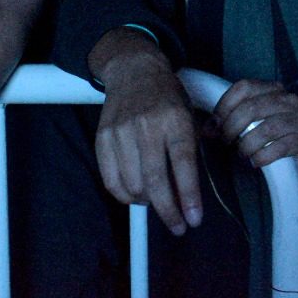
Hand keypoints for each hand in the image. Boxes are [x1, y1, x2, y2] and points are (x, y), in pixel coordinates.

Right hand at [94, 50, 202, 236]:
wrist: (135, 71)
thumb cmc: (168, 97)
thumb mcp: (189, 116)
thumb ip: (190, 151)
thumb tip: (187, 194)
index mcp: (175, 119)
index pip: (183, 164)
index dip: (188, 196)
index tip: (194, 219)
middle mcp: (148, 126)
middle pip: (155, 180)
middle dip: (168, 211)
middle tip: (178, 227)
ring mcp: (122, 132)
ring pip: (132, 184)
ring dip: (147, 202)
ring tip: (159, 202)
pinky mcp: (103, 138)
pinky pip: (111, 179)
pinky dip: (125, 195)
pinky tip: (137, 196)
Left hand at [210, 79, 297, 174]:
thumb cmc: (277, 134)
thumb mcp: (257, 120)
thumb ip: (234, 118)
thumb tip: (206, 129)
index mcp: (274, 89)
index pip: (244, 87)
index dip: (224, 106)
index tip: (214, 126)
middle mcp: (289, 99)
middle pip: (252, 108)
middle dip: (231, 128)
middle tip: (225, 143)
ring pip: (266, 129)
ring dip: (246, 145)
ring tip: (242, 153)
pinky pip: (280, 147)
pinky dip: (262, 157)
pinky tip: (256, 161)